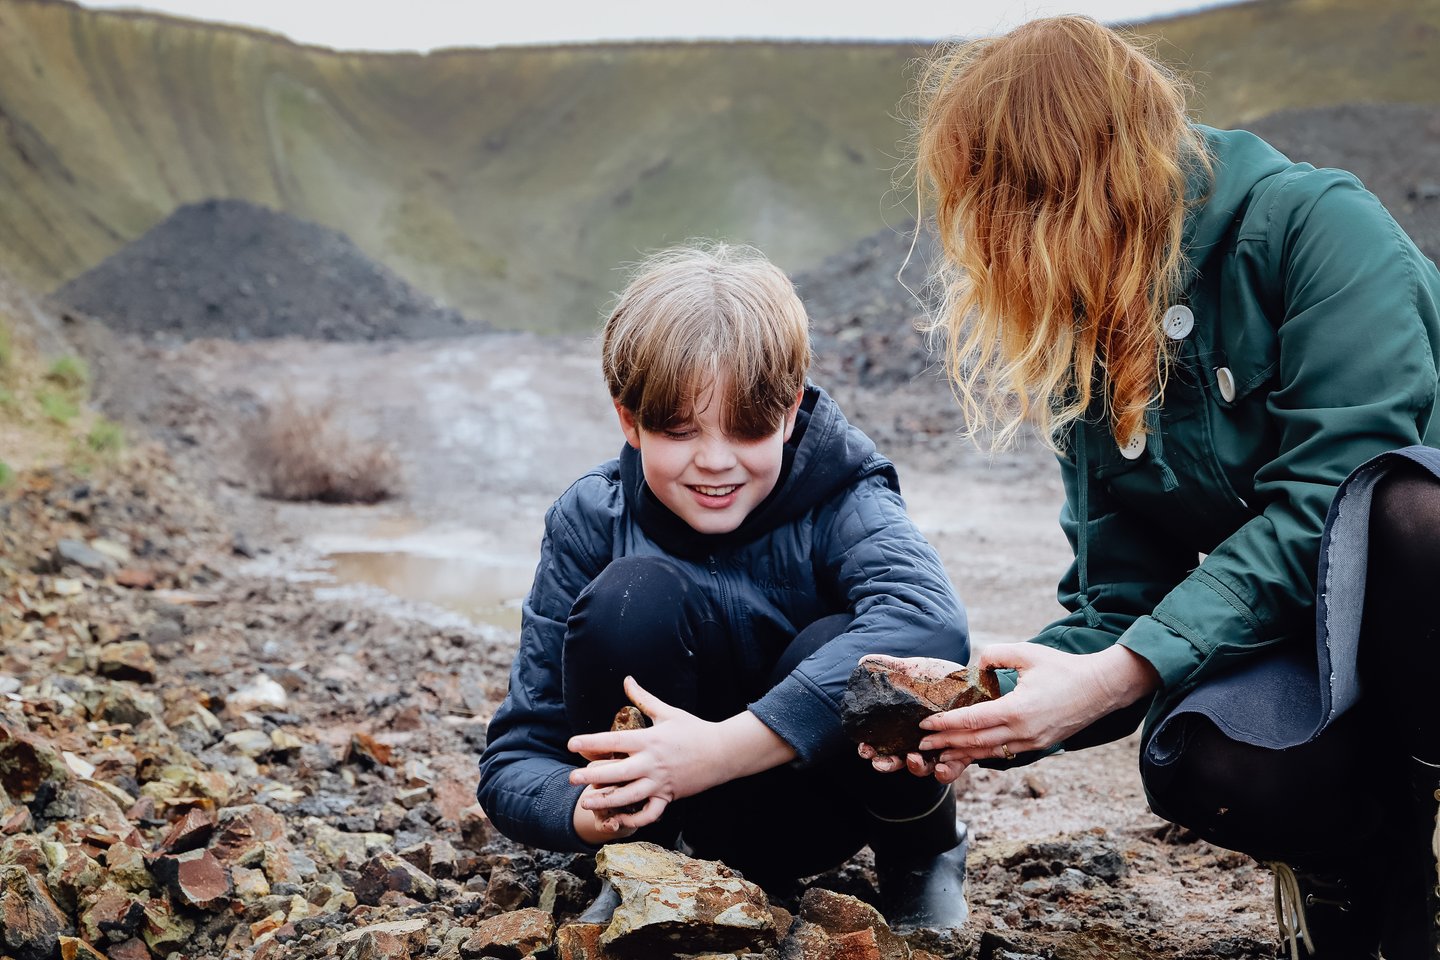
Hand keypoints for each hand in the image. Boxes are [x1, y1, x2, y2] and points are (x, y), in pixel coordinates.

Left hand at [567, 677, 794, 831]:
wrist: (723, 752)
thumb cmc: (693, 729)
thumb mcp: (667, 712)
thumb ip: (643, 698)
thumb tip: (627, 680)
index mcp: (649, 740)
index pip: (613, 741)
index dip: (590, 743)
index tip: (572, 744)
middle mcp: (652, 762)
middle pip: (616, 772)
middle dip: (591, 776)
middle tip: (572, 778)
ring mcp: (660, 782)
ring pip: (628, 796)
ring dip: (605, 801)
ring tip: (585, 802)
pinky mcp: (668, 796)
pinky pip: (649, 813)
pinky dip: (633, 819)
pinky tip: (618, 818)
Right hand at [854, 653, 967, 777]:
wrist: (973, 680)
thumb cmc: (939, 678)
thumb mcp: (915, 670)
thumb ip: (891, 667)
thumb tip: (863, 662)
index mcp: (902, 728)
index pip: (881, 744)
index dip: (870, 750)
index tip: (866, 747)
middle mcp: (917, 742)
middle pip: (896, 761)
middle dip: (886, 764)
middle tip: (882, 761)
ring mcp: (937, 749)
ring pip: (922, 768)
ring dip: (915, 767)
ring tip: (913, 758)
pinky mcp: (960, 753)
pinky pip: (951, 770)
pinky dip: (944, 773)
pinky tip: (941, 766)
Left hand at [906, 642, 1159, 782]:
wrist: (1101, 689)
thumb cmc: (1063, 668)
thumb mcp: (1027, 653)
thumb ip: (995, 654)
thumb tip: (975, 665)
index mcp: (1017, 710)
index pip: (971, 721)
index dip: (945, 724)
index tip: (924, 724)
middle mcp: (1023, 732)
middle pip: (975, 742)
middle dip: (945, 743)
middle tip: (920, 744)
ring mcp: (1032, 743)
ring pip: (989, 752)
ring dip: (962, 753)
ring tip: (939, 752)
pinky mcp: (1039, 746)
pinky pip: (1005, 753)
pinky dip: (984, 753)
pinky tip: (969, 751)